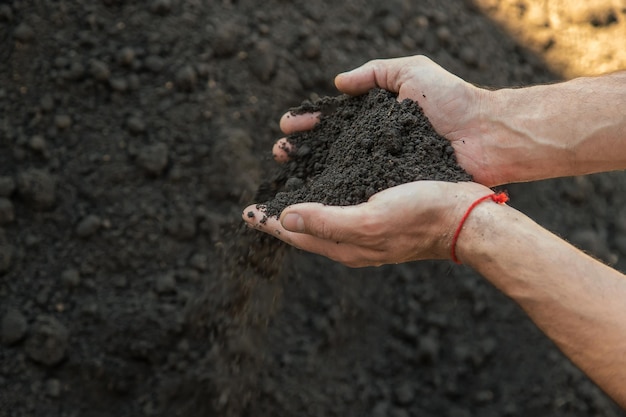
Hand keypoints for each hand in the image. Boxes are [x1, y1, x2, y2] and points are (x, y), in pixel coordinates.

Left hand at [243, 181, 492, 266]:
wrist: (465, 216)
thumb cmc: (420, 215)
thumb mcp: (369, 218)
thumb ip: (326, 221)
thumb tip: (285, 220)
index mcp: (344, 244)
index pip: (295, 234)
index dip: (269, 222)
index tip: (246, 212)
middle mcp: (352, 239)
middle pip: (306, 227)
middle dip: (281, 213)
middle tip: (262, 197)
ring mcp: (367, 227)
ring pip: (323, 214)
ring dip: (302, 200)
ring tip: (289, 183)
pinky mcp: (380, 212)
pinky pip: (342, 203)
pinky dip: (326, 192)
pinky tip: (328, 179)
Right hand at [275, 55, 504, 185]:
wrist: (486, 135)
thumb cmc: (452, 101)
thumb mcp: (412, 72)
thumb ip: (374, 72)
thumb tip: (337, 84)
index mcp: (377, 119)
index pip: (333, 120)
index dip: (309, 122)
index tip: (287, 126)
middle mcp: (376, 146)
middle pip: (330, 148)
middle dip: (302, 149)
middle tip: (280, 153)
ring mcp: (384, 170)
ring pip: (339, 173)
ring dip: (312, 174)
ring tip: (288, 176)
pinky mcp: (395, 190)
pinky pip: (362, 194)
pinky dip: (338, 197)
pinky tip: (317, 201)